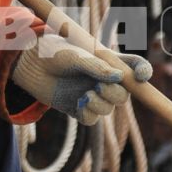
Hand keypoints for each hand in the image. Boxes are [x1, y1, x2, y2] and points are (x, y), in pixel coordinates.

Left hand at [10, 34, 152, 125]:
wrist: (29, 65)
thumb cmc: (53, 52)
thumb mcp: (74, 55)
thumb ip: (96, 66)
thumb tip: (119, 78)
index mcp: (107, 62)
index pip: (134, 67)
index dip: (143, 71)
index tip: (142, 76)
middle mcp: (103, 80)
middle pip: (124, 94)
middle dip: (116, 93)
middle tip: (99, 86)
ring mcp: (92, 95)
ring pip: (109, 109)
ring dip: (102, 104)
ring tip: (86, 95)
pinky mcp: (79, 109)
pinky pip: (93, 119)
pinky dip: (89, 113)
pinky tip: (80, 103)